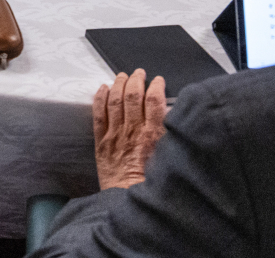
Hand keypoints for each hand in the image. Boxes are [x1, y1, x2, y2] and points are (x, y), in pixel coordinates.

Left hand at [93, 69, 167, 189]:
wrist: (128, 202)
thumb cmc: (151, 185)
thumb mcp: (170, 160)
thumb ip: (171, 138)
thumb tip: (175, 120)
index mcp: (152, 136)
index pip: (154, 101)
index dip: (156, 86)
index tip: (158, 80)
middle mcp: (132, 131)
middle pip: (133, 96)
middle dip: (136, 80)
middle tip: (139, 73)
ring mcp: (115, 135)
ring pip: (115, 101)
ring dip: (119, 84)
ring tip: (122, 76)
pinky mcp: (101, 142)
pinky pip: (98, 114)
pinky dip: (100, 99)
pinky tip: (102, 88)